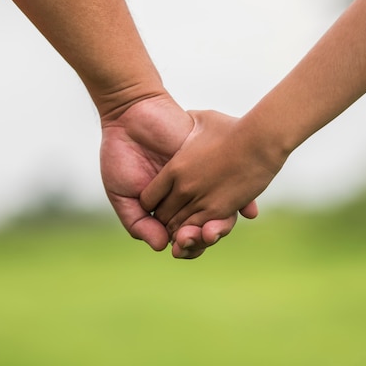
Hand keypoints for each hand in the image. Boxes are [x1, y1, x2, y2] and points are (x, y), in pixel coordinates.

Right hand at [100, 97, 257, 257]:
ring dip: (222, 225)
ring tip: (211, 230)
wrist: (130, 117)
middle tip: (196, 238)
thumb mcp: (122, 195)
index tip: (181, 248)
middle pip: (205, 226)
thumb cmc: (121, 156)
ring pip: (221, 211)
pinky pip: (234, 186)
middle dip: (204, 238)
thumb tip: (162, 246)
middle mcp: (188, 198)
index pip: (183, 234)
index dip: (187, 245)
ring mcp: (204, 181)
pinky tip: (245, 211)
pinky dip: (242, 202)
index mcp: (167, 208)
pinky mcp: (215, 165)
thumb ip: (138, 223)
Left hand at [141, 109, 281, 234]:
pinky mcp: (218, 210)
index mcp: (174, 168)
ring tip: (186, 228)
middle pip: (161, 216)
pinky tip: (201, 228)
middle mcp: (182, 187)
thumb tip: (186, 117)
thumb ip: (189, 122)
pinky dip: (196, 233)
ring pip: (177, 228)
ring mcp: (200, 200)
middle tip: (173, 220)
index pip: (148, 198)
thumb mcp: (203, 120)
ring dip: (180, 231)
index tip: (160, 203)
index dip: (153, 204)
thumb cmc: (234, 128)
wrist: (260, 140)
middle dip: (165, 221)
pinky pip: (198, 230)